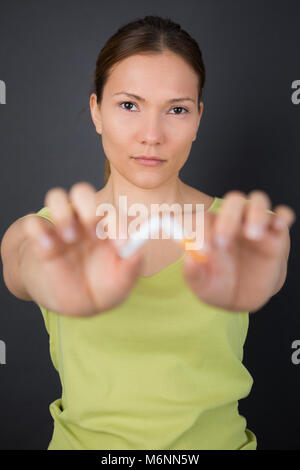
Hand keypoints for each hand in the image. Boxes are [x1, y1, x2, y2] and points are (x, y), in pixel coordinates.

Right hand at [23, 182, 143, 316]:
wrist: (67, 302)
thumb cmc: (99, 289)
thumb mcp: (118, 287)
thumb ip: (130, 271)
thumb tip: (136, 254)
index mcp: (106, 230)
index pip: (112, 213)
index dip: (117, 224)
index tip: (121, 245)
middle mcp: (83, 223)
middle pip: (82, 192)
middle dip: (88, 208)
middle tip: (94, 234)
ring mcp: (60, 228)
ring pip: (56, 197)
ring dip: (62, 215)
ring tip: (69, 239)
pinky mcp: (39, 238)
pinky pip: (33, 223)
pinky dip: (38, 231)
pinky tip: (47, 249)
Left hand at [182, 190, 295, 312]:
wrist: (242, 297)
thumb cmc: (217, 284)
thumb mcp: (202, 284)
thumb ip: (193, 273)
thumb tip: (190, 260)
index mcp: (209, 228)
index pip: (204, 219)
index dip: (201, 231)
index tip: (203, 251)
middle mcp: (232, 220)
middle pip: (233, 202)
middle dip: (228, 218)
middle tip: (223, 241)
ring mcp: (255, 224)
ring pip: (258, 201)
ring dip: (256, 213)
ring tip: (253, 236)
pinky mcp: (276, 233)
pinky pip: (282, 215)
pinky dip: (282, 216)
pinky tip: (278, 228)